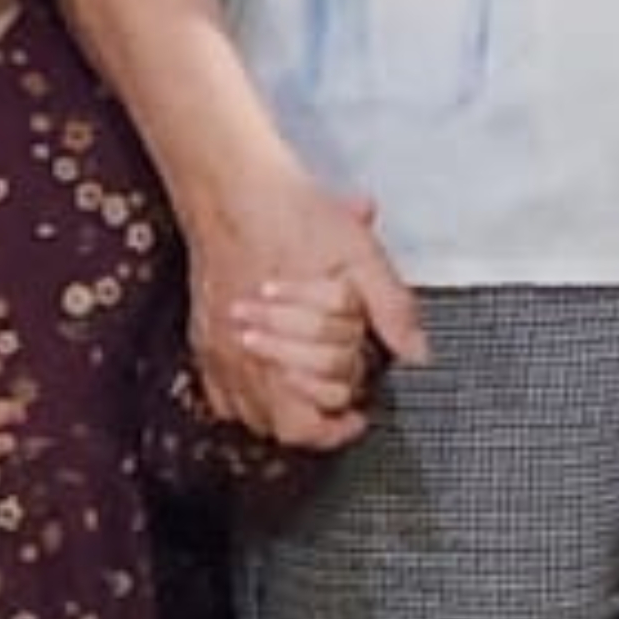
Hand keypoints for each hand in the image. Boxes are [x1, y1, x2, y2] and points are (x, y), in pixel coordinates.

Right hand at [182, 163, 429, 443]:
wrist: (236, 191)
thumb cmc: (298, 219)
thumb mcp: (361, 256)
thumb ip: (392, 308)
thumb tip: (418, 354)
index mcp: (286, 346)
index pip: (310, 420)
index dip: (340, 422)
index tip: (358, 413)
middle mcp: (244, 361)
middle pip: (282, 427)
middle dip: (318, 411)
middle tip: (340, 389)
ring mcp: (217, 355)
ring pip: (250, 416)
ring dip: (284, 409)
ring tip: (310, 386)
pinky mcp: (201, 342)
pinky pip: (222, 396)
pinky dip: (249, 397)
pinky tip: (271, 376)